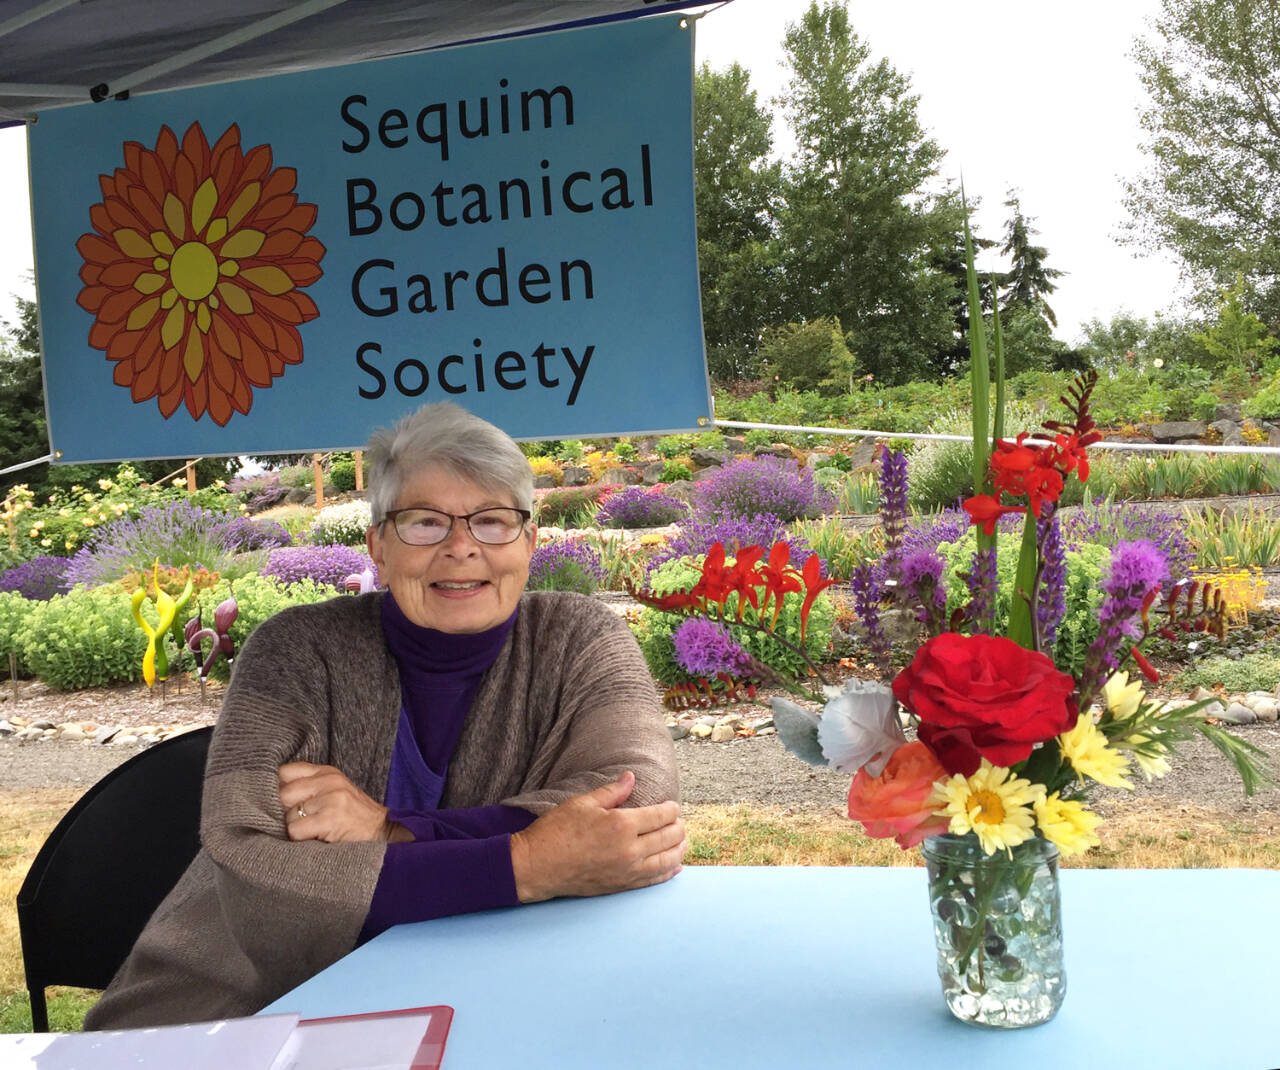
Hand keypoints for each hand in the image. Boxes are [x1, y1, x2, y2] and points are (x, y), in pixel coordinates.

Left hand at [278, 762, 410, 843]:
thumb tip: (269, 796)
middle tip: (298, 822)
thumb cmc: (355, 816)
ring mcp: (330, 799)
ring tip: (313, 831)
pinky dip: (301, 840)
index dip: (276, 788)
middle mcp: (329, 781)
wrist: (384, 832)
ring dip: (294, 829)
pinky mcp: (330, 818)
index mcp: (327, 772)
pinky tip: (316, 839)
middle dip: (284, 812)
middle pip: (283, 794)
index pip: (286, 771)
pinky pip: (296, 830)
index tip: (281, 803)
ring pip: (288, 815)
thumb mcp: (335, 791)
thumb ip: (309, 788)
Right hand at [509, 771, 685, 903]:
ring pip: (667, 860)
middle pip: (669, 837)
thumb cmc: (556, 831)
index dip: (671, 809)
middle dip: (678, 827)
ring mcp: (627, 871)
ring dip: (679, 849)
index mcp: (622, 825)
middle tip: (678, 821)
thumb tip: (631, 777)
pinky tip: (675, 866)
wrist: (538, 866)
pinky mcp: (622, 886)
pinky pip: (654, 880)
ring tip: (682, 841)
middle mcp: (630, 850)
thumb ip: (612, 792)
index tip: (672, 806)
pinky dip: (668, 872)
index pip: (661, 816)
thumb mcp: (583, 803)